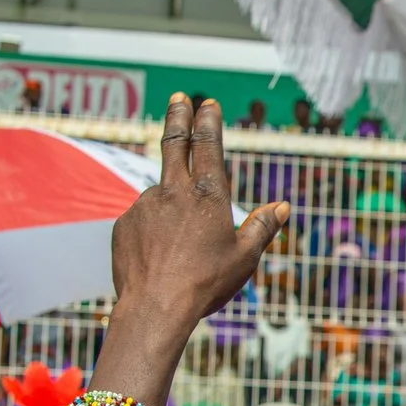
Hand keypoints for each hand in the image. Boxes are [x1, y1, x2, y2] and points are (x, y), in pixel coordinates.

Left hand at [110, 94, 288, 332]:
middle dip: (178, 115)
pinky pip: (142, 221)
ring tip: (178, 252)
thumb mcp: (245, 257)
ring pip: (160, 197)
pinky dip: (151, 232)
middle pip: (175, 142)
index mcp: (208, 195)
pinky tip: (159, 259)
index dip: (208, 120)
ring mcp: (144, 205)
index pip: (208, 145)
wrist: (154, 308)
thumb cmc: (205, 284)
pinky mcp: (123, 223)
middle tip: (180, 97)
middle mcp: (173, 191)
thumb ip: (262, 227)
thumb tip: (282, 207)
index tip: (207, 102)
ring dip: (169, 210)